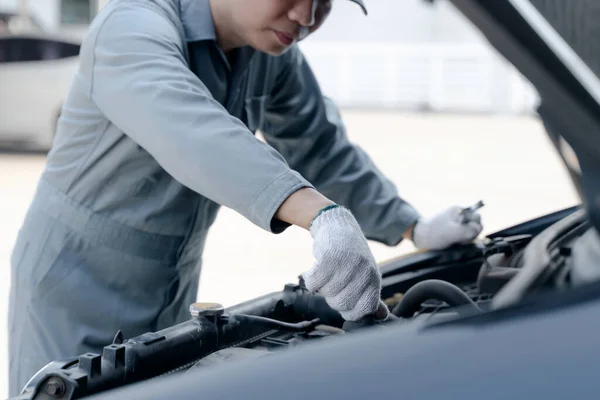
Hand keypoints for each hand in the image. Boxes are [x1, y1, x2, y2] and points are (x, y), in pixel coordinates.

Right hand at [301, 206, 387, 320]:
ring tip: (326, 273)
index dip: (351, 312)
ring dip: (321, 286)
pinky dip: (310, 279)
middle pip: (341, 304)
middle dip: (332, 298)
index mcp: (373, 279)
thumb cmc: (352, 255)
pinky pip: (313, 282)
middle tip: (332, 284)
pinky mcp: (329, 257)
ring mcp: (347, 264)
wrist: (338, 226)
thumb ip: (371, 296)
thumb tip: (381, 317)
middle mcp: (363, 272)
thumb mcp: (366, 274)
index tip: (344, 303)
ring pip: (326, 293)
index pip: (365, 310)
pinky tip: (315, 269)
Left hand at [411, 205, 482, 249]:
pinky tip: (454, 243)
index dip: (475, 227)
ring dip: (466, 239)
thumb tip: (478, 229)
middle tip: (460, 239)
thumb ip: (468, 230)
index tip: (466, 234)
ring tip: (455, 242)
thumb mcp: (452, 232)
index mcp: (459, 210)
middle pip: (475, 225)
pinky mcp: (454, 231)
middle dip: (471, 234)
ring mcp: (457, 224)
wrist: (419, 237)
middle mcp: (460, 216)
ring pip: (471, 232)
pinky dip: (461, 241)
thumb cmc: (434, 233)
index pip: (477, 217)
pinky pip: (464, 236)